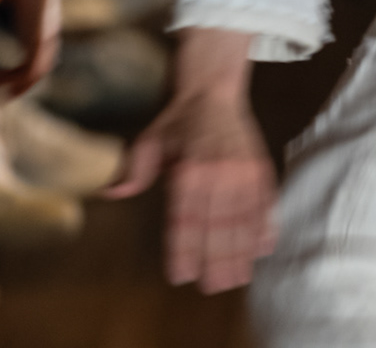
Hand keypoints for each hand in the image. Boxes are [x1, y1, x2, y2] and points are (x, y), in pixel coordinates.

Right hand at [0, 0, 103, 94]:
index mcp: (35, 22)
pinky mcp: (39, 40)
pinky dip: (20, 82)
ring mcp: (43, 37)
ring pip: (36, 73)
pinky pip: (33, 71)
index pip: (31, 52)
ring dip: (17, 85)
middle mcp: (42, 32)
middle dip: (17, 83)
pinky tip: (3, 86)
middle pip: (36, 68)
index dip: (16, 67)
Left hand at [106, 28, 276, 293]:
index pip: (186, 219)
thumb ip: (134, 171)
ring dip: (241, 253)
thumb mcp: (150, 141)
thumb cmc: (178, 120)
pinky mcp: (262, 170)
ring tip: (236, 278)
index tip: (180, 276)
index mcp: (190, 168)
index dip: (183, 249)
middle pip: (218, 226)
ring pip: (244, 221)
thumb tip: (109, 193)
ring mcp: (245, 172)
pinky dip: (265, 229)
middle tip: (211, 287)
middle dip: (215, 260)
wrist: (214, 89)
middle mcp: (220, 173)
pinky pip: (265, 206)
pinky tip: (261, 251)